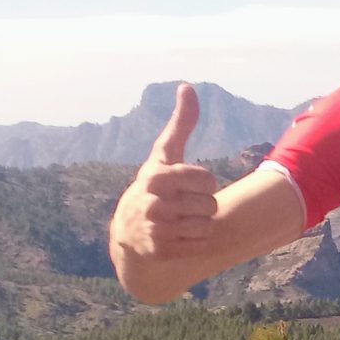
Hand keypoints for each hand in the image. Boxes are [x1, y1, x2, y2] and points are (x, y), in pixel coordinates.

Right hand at [111, 84, 219, 261]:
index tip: (191, 183)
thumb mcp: (164, 155)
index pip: (207, 179)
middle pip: (210, 204)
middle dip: (203, 204)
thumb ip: (180, 124)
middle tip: (184, 204)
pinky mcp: (160, 252)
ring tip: (181, 219)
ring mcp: (155, 229)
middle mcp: (152, 203)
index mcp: (156, 177)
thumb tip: (187, 86)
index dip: (205, 182)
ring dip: (201, 224)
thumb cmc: (155, 186)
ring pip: (207, 226)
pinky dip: (196, 242)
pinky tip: (179, 236)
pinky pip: (200, 245)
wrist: (129, 231)